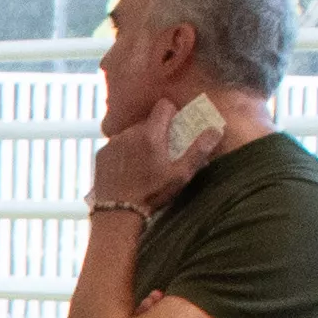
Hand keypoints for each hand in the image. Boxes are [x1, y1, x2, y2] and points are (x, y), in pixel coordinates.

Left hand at [89, 90, 235, 211]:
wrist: (118, 212)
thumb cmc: (152, 194)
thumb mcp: (180, 175)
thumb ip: (198, 150)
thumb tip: (216, 129)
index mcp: (151, 134)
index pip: (163, 105)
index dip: (172, 113)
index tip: (174, 128)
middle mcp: (130, 133)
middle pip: (147, 121)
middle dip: (156, 131)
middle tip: (161, 152)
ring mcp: (113, 142)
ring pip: (131, 133)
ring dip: (138, 142)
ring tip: (143, 163)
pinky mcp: (101, 153)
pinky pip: (116, 145)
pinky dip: (123, 152)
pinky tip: (127, 170)